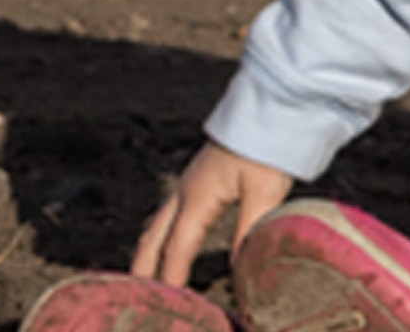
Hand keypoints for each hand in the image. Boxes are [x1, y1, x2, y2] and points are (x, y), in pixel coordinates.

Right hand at [129, 141, 296, 285]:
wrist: (270, 109)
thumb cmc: (267, 148)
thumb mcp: (265, 192)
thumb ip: (250, 230)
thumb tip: (241, 267)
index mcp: (196, 197)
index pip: (176, 248)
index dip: (171, 277)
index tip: (170, 301)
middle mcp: (184, 191)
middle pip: (153, 238)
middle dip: (144, 268)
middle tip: (140, 296)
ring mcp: (188, 184)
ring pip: (156, 225)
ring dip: (148, 251)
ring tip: (144, 276)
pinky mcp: (197, 179)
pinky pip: (168, 214)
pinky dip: (160, 235)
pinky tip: (166, 241)